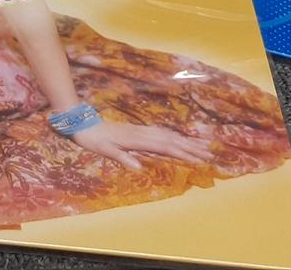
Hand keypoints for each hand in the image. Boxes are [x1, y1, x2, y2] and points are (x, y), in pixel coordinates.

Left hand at [70, 118, 213, 170]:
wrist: (81, 123)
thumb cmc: (92, 139)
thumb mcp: (104, 150)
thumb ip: (121, 157)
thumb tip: (138, 167)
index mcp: (135, 139)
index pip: (163, 146)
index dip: (181, 152)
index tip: (198, 159)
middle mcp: (141, 133)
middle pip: (169, 139)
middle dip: (189, 146)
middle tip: (209, 153)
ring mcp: (139, 130)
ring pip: (166, 134)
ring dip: (184, 140)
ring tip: (200, 145)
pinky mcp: (136, 130)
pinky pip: (159, 132)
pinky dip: (172, 135)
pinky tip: (178, 139)